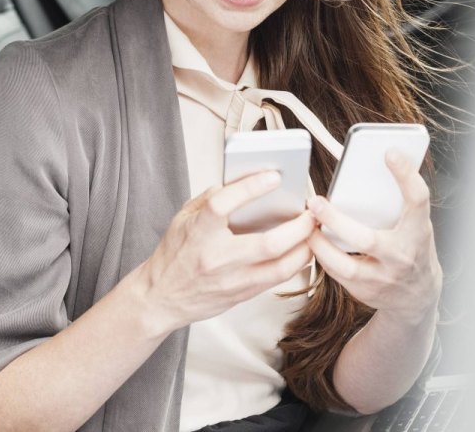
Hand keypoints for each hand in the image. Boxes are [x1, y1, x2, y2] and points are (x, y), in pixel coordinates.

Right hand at [136, 171, 316, 333]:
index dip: (250, 188)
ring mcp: (231, 280)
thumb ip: (211, 198)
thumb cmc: (173, 256)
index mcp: (198, 231)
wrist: (161, 297)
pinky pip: (277, 279)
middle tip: (310, 212)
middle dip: (298, 227)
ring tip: (313, 231)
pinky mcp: (242, 294)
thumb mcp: (183, 218)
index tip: (273, 176)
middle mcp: (217, 257)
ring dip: (304, 247)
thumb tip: (241, 181)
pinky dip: (295, 262)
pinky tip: (302, 249)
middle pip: (268, 243)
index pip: (224, 204)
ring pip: (280, 267)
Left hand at [307, 148, 441, 326]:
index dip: (406, 175)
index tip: (389, 152)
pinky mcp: (367, 293)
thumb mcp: (414, 224)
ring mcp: (384, 279)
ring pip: (346, 266)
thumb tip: (369, 168)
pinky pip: (337, 275)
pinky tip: (313, 241)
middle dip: (336, 220)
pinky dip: (322, 256)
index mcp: (418, 231)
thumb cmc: (411, 248)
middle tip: (315, 202)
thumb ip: (397, 202)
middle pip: (368, 240)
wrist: (419, 295)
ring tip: (307, 224)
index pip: (418, 200)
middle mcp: (403, 256)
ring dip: (320, 244)